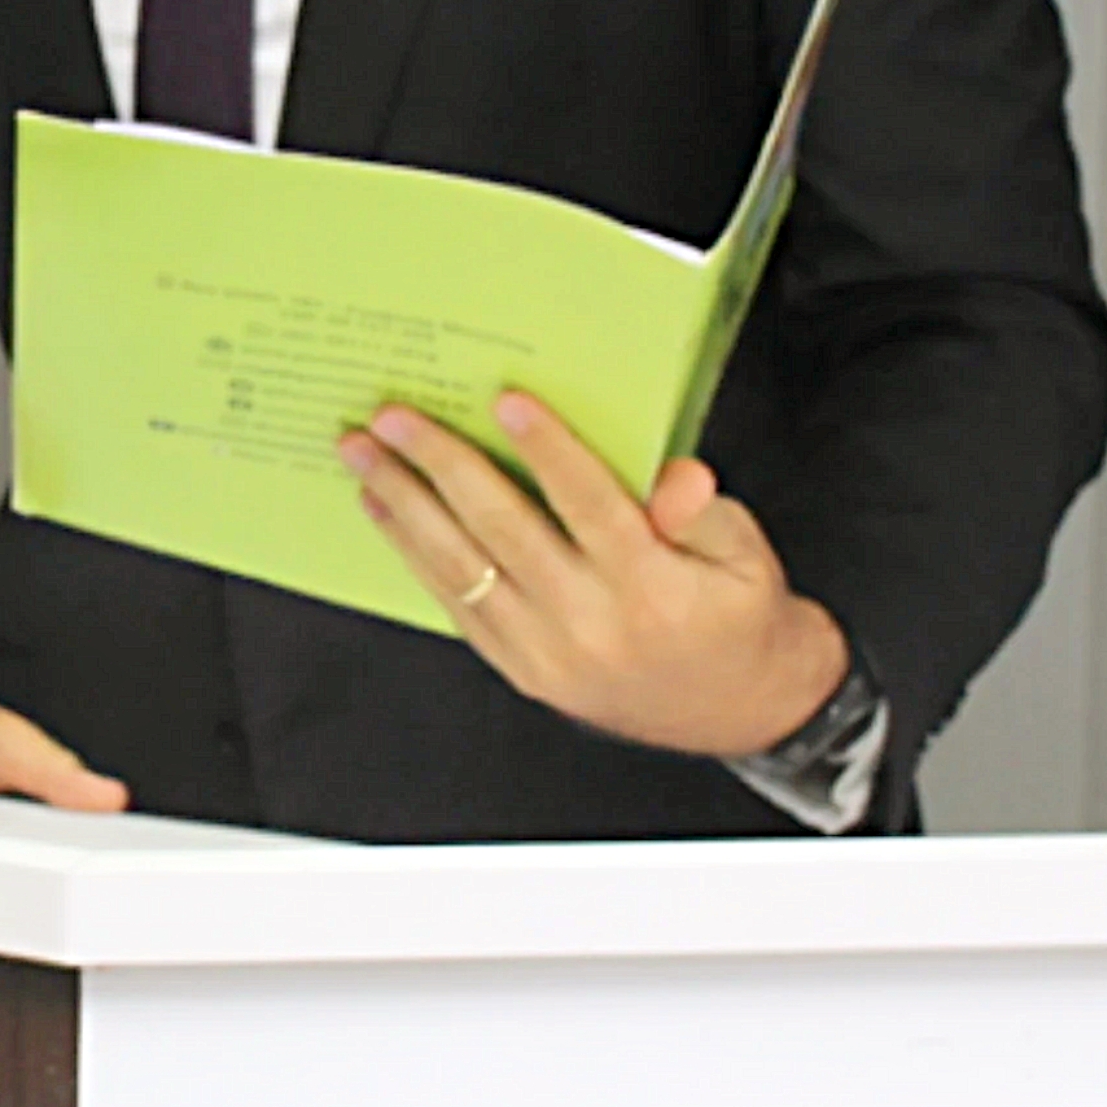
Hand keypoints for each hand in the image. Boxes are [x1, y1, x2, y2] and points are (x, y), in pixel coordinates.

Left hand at [340, 396, 850, 759]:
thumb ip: (702, 511)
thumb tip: (673, 478)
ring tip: (362, 454)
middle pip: (504, 530)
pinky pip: (456, 604)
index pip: (590, 505)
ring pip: (463, 568)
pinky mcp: (521, 669)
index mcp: (652, 588)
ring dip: (404, 505)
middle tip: (393, 416)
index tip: (506, 400)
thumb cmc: (736, 612)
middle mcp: (591, 624)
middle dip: (441, 465)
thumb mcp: (744, 552)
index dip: (548, 450)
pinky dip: (415, 553)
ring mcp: (547, 653)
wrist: (739, 707)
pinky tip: (384, 510)